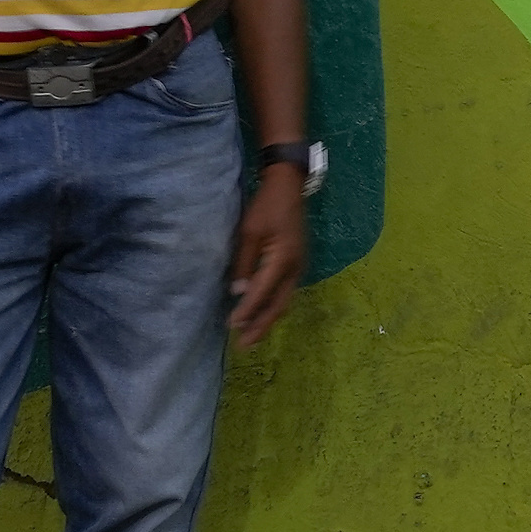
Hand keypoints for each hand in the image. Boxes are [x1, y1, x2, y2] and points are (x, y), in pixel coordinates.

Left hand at [226, 172, 306, 347]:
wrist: (288, 186)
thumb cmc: (266, 206)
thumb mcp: (250, 232)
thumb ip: (245, 263)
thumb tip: (238, 292)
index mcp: (283, 260)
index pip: (261, 293)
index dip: (247, 312)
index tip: (232, 326)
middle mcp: (295, 268)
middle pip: (278, 306)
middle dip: (261, 326)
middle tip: (244, 345)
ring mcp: (299, 267)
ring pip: (283, 302)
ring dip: (267, 319)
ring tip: (251, 335)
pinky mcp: (297, 264)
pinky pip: (285, 292)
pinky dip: (273, 306)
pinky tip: (262, 312)